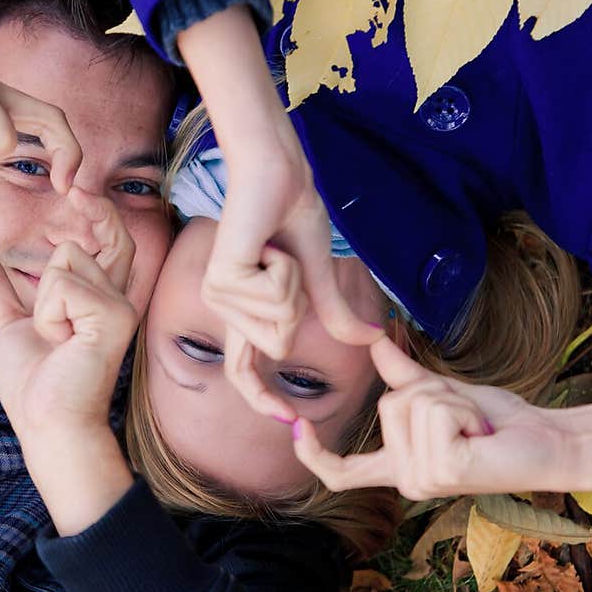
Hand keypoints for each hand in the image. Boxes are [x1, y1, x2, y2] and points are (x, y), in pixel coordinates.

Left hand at [0, 162, 136, 440]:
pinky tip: (61, 343)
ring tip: (54, 339)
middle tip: (63, 263)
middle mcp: (118, 297)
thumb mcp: (7, 321)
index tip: (76, 185)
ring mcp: (121, 305)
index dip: (98, 210)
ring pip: (65, 258)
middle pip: (94, 236)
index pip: (109, 238)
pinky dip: (47, 314)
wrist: (49, 425)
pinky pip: (62, 284)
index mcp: (99, 298)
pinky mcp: (116, 317)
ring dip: (42, 302)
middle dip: (77, 230)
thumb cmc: (35, 385)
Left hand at [176, 7, 379, 415]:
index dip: (263, 400)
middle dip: (301, 304)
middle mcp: (225, 309)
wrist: (275, 169)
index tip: (289, 423)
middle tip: (284, 261)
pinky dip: (285, 268)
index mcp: (243, 312)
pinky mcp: (222, 279)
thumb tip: (372, 342)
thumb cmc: (290, 210)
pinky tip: (265, 241)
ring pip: (281, 324)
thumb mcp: (318, 273)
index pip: (244, 371)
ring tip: (273, 248)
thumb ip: (335, 312)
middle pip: (281, 346)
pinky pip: (277, 298)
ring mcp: (219, 296)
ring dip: (293, 282)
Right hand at [292, 336, 572, 499]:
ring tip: (475, 425)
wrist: (545, 441)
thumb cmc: (498, 423)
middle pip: (387, 406)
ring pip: (411, 405)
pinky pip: (433, 410)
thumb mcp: (441, 394)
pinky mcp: (442, 471)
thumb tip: (374, 338)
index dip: (314, 454)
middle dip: (431, 392)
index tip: (296, 428)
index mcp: (398, 467)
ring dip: (450, 400)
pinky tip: (481, 433)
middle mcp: (405, 480)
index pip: (343, 473)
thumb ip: (403, 374)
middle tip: (466, 416)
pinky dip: (461, 408)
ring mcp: (421, 480)